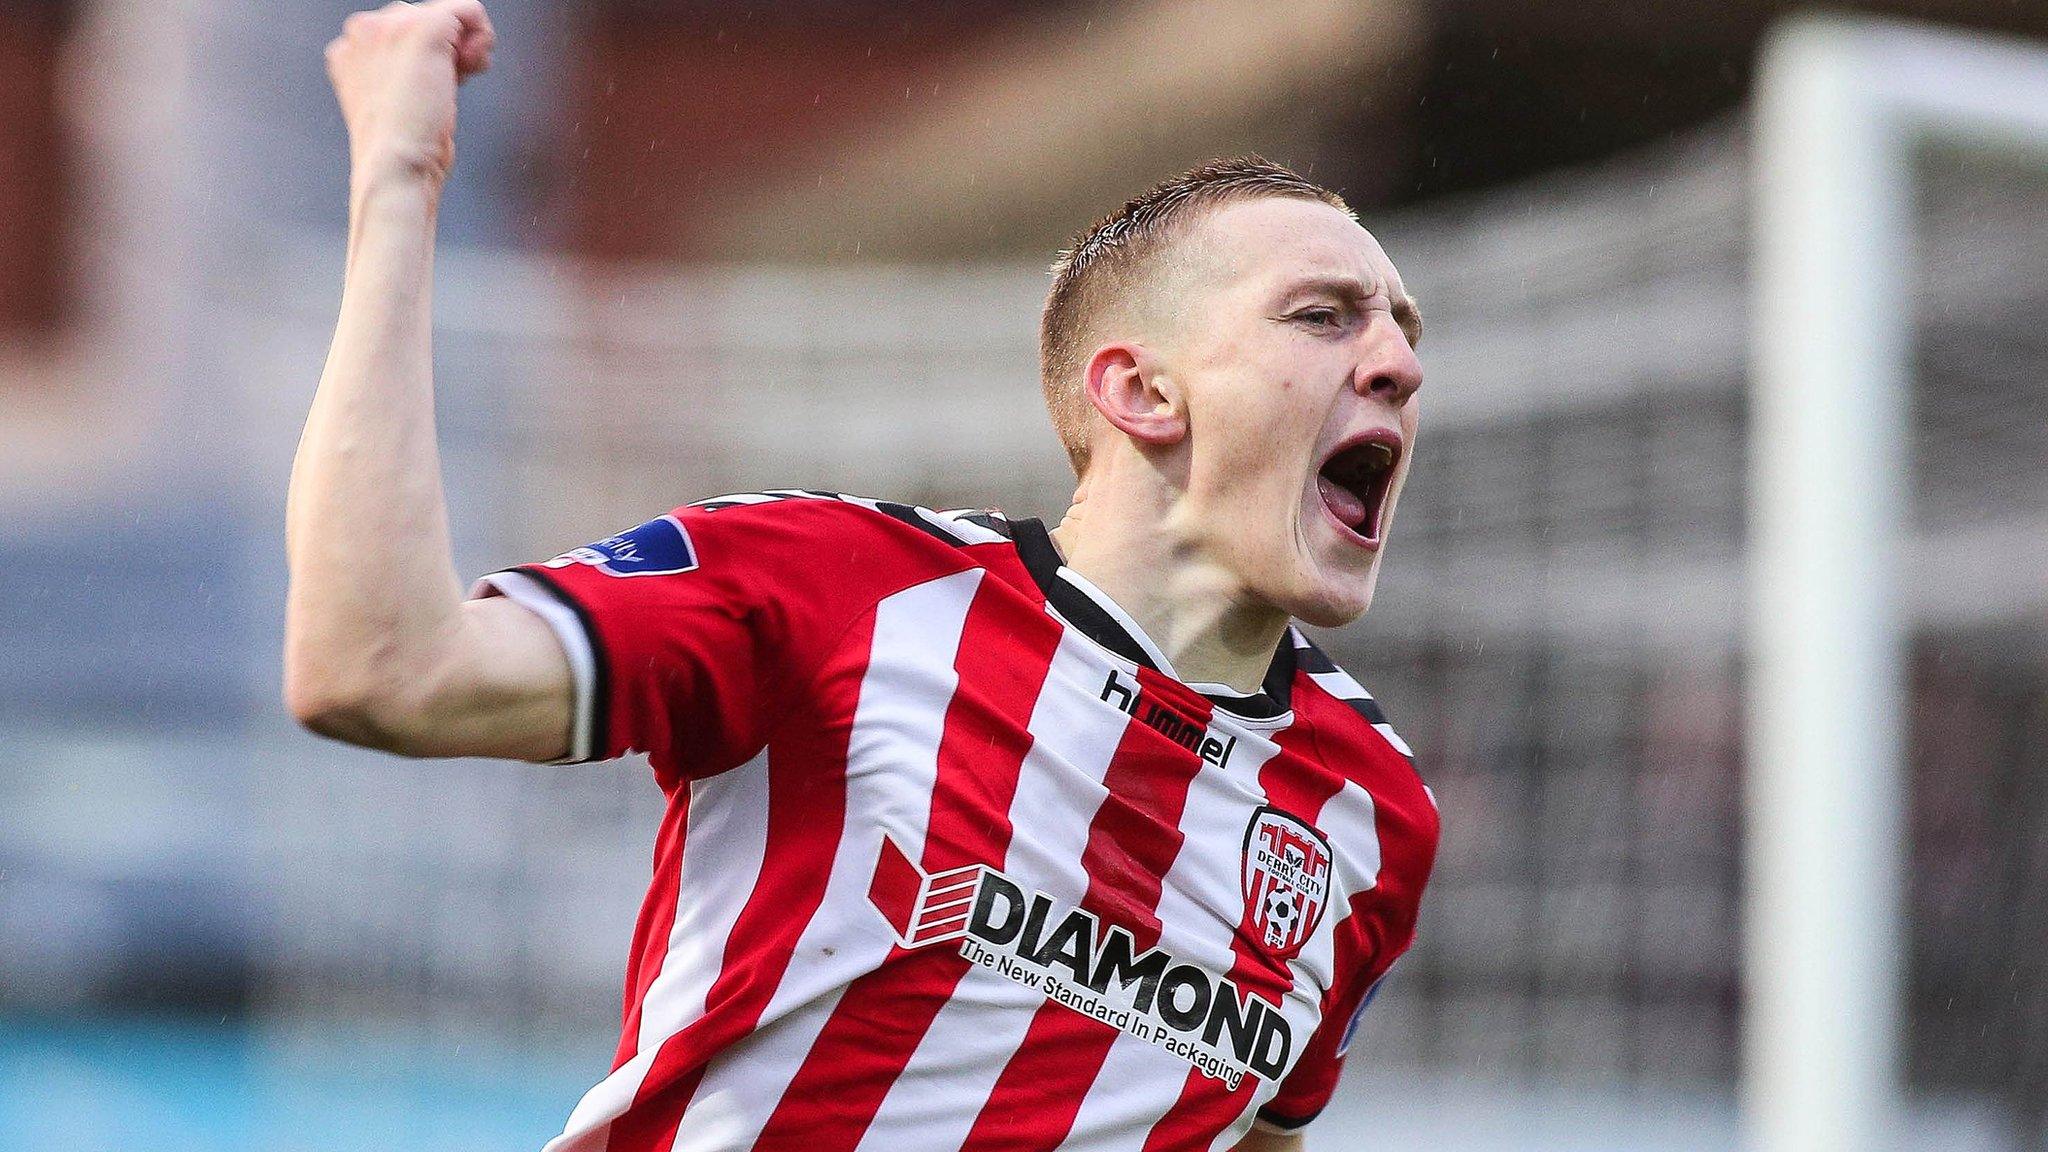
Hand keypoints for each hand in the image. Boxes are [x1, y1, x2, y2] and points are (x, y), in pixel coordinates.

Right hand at [325, 0, 494, 191]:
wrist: (394, 165)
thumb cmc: (400, 152)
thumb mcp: (392, 106)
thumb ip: (404, 75)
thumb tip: (448, 61)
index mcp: (349, 50)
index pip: (401, 34)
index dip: (428, 60)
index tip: (431, 90)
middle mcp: (363, 30)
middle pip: (425, 20)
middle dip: (447, 51)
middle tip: (446, 88)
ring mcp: (392, 25)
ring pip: (449, 14)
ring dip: (466, 48)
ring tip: (458, 81)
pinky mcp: (424, 29)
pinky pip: (470, 10)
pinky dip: (483, 37)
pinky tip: (474, 68)